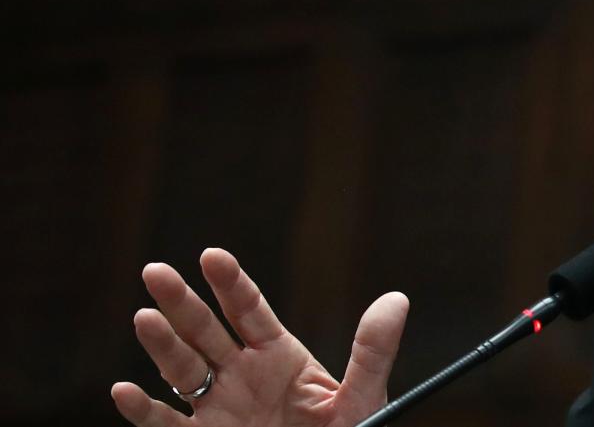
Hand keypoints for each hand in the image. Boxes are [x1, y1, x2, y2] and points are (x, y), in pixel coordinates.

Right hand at [110, 248, 408, 426]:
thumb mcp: (363, 396)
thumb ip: (373, 351)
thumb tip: (397, 299)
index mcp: (277, 356)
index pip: (248, 310)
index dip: (230, 282)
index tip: (211, 256)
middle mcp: (240, 376)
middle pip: (205, 331)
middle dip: (182, 302)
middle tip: (156, 271)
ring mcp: (217, 409)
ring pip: (181, 371)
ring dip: (161, 345)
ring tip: (144, 316)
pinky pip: (165, 426)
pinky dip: (142, 411)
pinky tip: (125, 390)